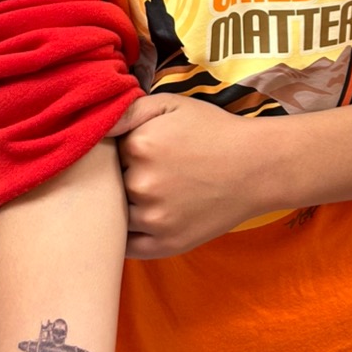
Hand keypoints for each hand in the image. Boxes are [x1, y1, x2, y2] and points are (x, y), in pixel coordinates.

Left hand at [113, 95, 279, 260]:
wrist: (258, 166)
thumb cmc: (214, 132)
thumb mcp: (175, 105)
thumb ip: (130, 109)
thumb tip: (94, 125)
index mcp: (139, 145)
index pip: (103, 153)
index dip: (116, 152)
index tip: (134, 153)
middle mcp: (140, 184)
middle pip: (106, 186)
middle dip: (119, 180)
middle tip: (148, 173)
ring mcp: (150, 219)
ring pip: (114, 216)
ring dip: (124, 207)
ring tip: (155, 193)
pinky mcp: (161, 246)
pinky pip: (125, 246)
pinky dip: (128, 236)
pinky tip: (147, 218)